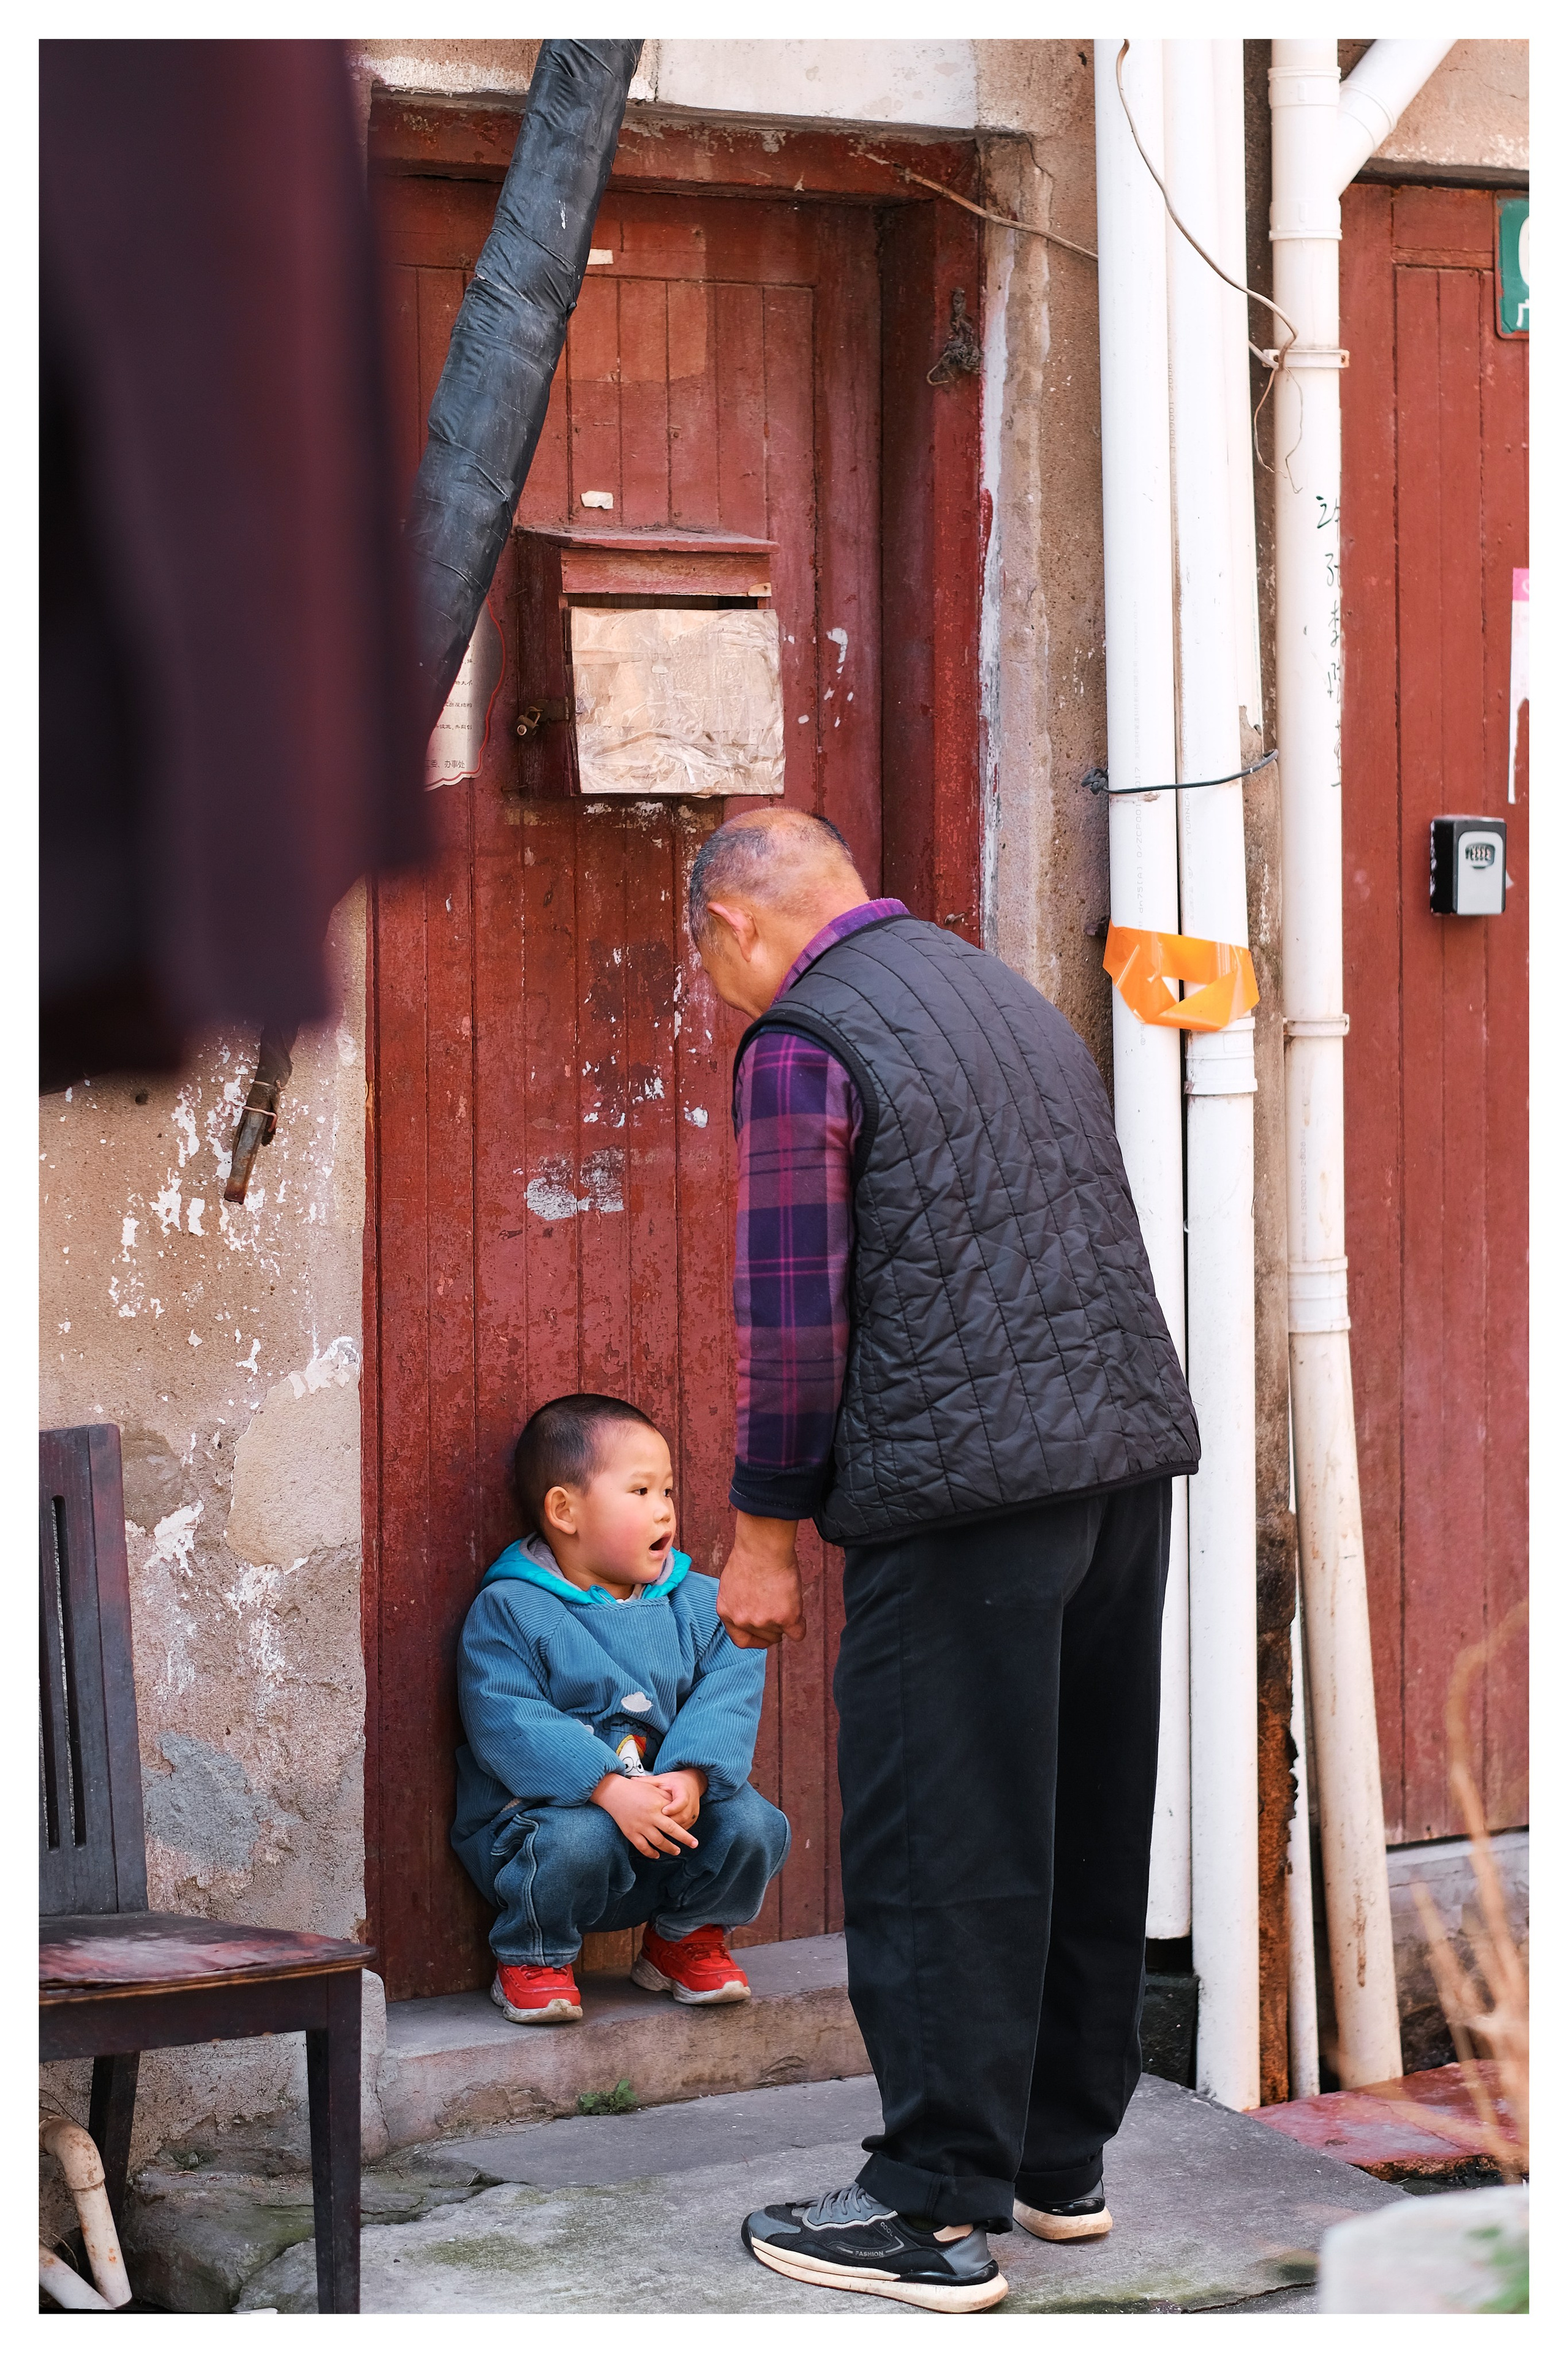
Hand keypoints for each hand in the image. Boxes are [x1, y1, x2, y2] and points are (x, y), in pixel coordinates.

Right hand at [591, 1772, 699, 1859]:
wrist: (614, 1793)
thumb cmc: (637, 1790)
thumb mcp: (655, 1791)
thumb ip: (668, 1800)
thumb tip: (681, 1810)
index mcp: (658, 1805)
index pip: (676, 1819)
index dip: (685, 1831)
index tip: (694, 1839)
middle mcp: (650, 1816)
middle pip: (670, 1831)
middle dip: (684, 1839)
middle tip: (693, 1845)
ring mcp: (640, 1826)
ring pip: (658, 1842)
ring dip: (669, 1848)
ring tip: (676, 1851)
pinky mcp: (630, 1833)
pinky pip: (642, 1847)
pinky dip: (650, 1853)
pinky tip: (656, 1854)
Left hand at [652, 1767, 706, 1830]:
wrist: (692, 1783)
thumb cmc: (674, 1782)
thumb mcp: (662, 1779)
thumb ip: (649, 1781)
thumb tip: (632, 1780)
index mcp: (683, 1789)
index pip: (682, 1801)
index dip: (673, 1807)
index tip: (663, 1811)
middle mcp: (691, 1802)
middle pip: (683, 1816)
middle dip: (671, 1823)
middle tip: (657, 1828)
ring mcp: (694, 1811)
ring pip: (684, 1824)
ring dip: (672, 1829)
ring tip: (659, 1832)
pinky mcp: (694, 1818)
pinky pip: (685, 1827)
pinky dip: (675, 1831)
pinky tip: (665, 1833)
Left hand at [718, 1513, 805, 1649]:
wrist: (763, 1546)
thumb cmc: (750, 1555)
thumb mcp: (732, 1584)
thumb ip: (739, 1602)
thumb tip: (750, 1609)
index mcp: (726, 1611)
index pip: (740, 1640)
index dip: (755, 1639)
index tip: (764, 1635)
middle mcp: (743, 1620)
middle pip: (764, 1637)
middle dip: (773, 1627)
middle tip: (779, 1608)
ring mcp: (763, 1620)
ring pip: (781, 1634)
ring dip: (786, 1621)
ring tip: (786, 1598)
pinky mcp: (785, 1617)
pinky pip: (798, 1633)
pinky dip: (800, 1626)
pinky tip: (799, 1613)